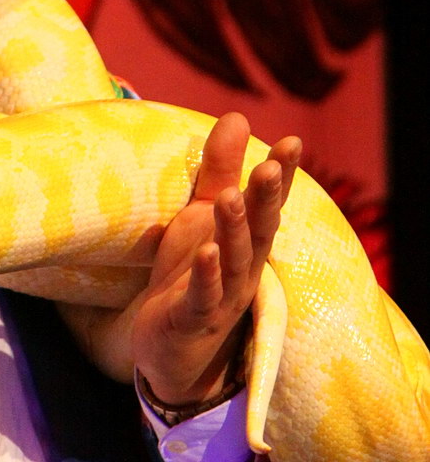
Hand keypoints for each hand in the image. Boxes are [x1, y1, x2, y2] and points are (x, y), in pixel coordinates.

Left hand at [132, 113, 299, 408]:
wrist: (168, 346)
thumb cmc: (191, 272)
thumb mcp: (202, 216)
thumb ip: (220, 170)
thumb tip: (238, 116)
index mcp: (247, 242)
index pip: (268, 204)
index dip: (281, 175)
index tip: (293, 141)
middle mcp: (243, 268)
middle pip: (259, 231)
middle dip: (267, 199)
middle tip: (272, 166)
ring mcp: (221, 297)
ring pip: (232, 261)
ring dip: (233, 230)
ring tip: (231, 198)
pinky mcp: (193, 319)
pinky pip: (203, 297)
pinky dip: (206, 276)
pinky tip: (206, 252)